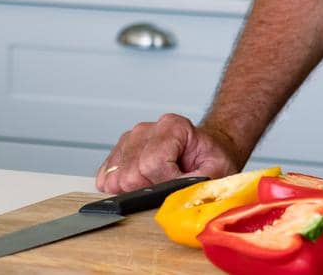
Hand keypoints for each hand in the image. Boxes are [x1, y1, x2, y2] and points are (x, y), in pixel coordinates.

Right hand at [95, 114, 241, 193]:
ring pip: (115, 179)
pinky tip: (139, 184)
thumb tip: (176, 195)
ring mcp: (129, 140)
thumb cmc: (209, 158)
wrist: (204, 150)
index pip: (152, 164)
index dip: (166, 181)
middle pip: (130, 174)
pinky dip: (118, 187)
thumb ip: (200, 181)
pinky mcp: (117, 153)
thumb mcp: (217, 169)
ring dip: (135, 189)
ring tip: (156, 182)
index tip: (180, 182)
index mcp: (172, 126)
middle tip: (168, 184)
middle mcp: (146, 130)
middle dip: (149, 188)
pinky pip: (105, 178)